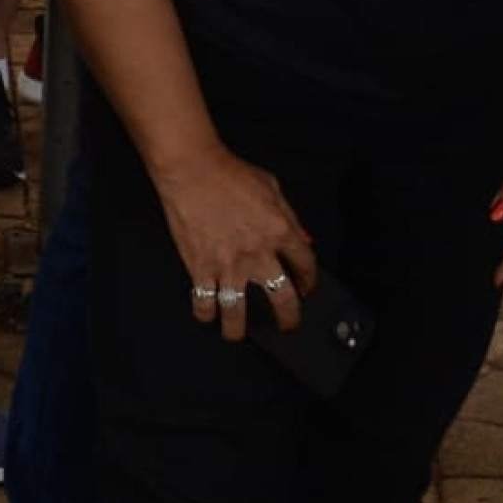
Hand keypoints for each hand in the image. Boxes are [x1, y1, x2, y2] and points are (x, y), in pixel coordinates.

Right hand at [152, 146, 317, 341]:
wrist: (192, 170)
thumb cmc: (230, 174)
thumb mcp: (272, 187)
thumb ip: (291, 217)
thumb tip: (304, 241)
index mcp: (279, 230)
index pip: (306, 265)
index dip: (310, 280)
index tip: (306, 287)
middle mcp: (258, 254)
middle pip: (283, 299)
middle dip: (289, 319)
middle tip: (287, 325)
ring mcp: (228, 265)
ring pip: (237, 313)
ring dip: (239, 329)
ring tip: (238, 332)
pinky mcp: (200, 268)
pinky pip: (204, 303)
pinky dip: (205, 314)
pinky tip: (208, 313)